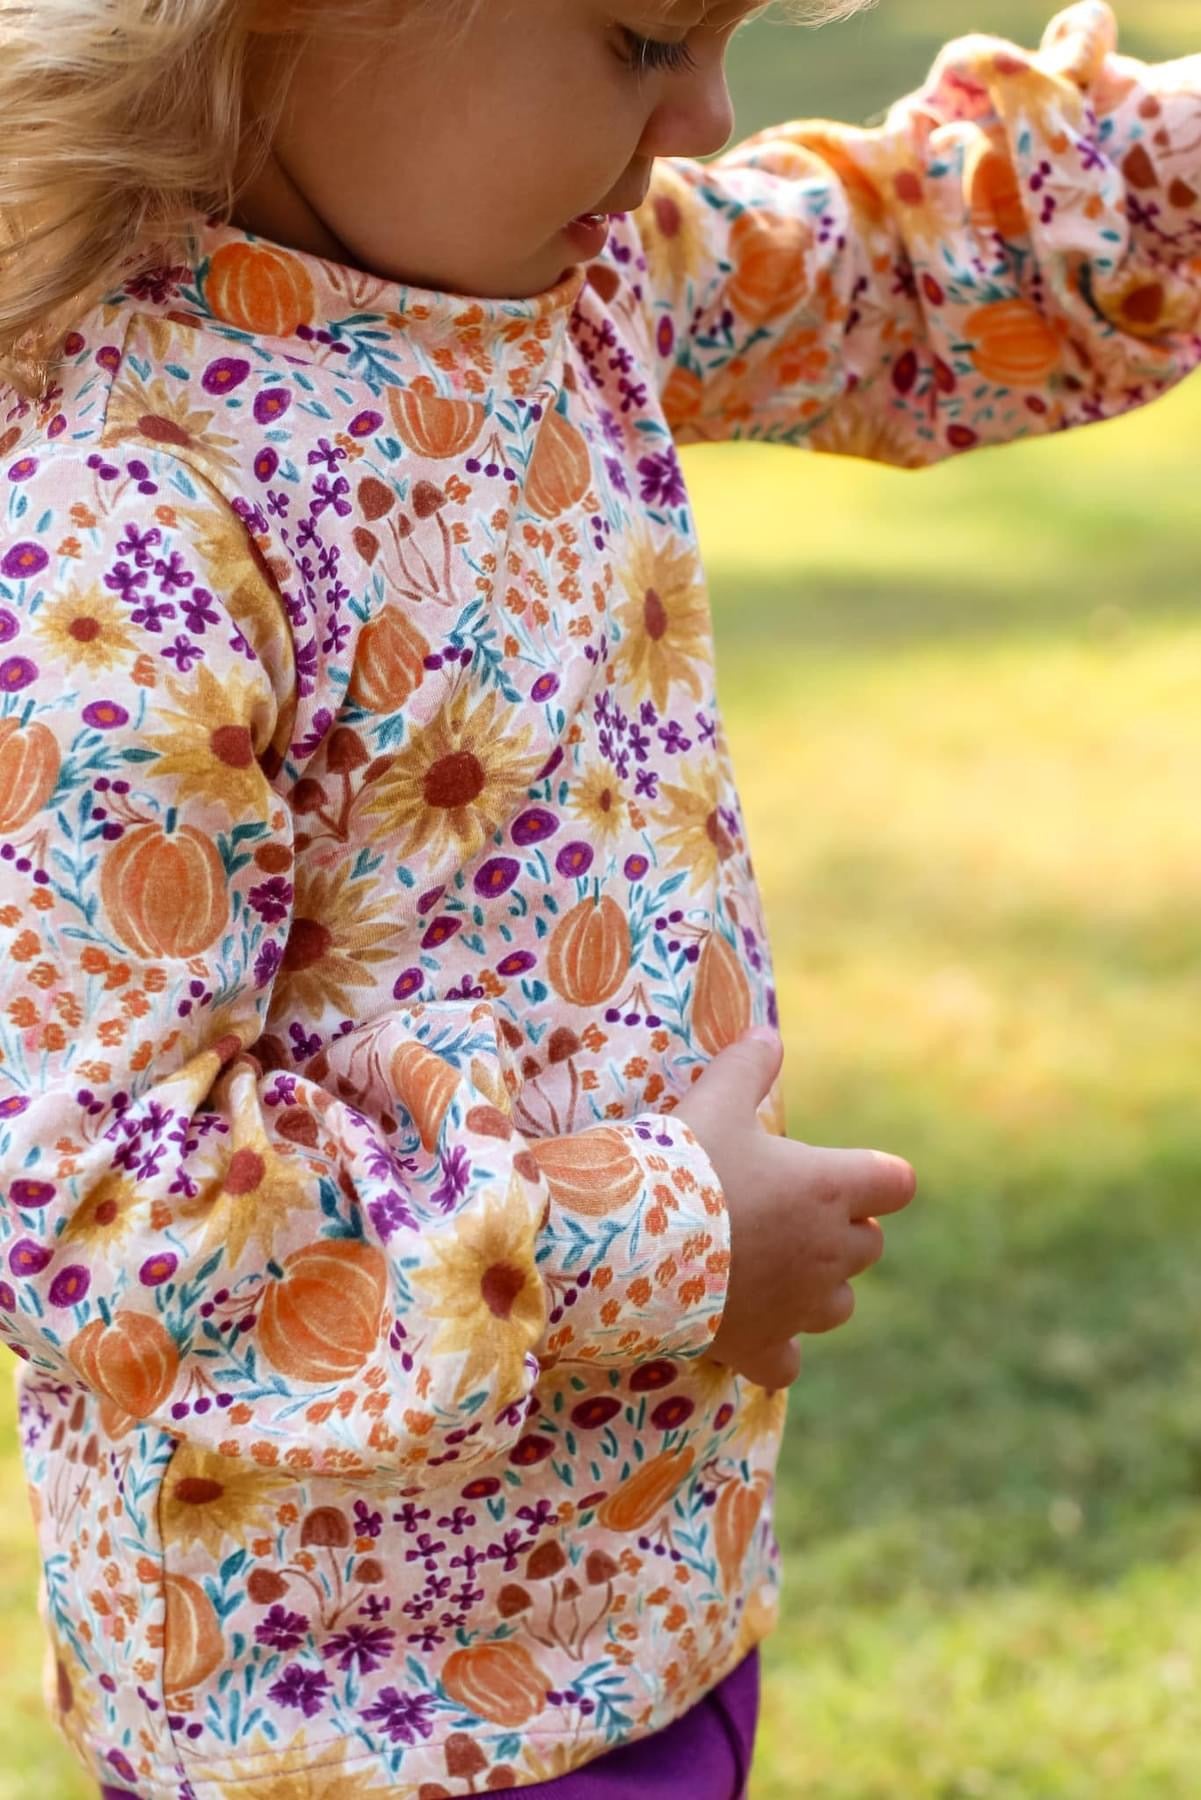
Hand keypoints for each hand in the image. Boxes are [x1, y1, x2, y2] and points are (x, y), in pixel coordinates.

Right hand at [675, 1028, 915, 1389]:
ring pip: (839, 1304)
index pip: (895, 1183)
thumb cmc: (683, 1165)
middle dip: (841, 1230)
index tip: (837, 1172)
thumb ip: (746, 1066)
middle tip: (787, 1212)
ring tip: (772, 1269)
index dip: (873, 1177)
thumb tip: (767, 1034)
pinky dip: (778, 1350)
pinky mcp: (764, 1347)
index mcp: (831, 1188)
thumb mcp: (713, 1099)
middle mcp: (830, 1250)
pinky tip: (752, 1331)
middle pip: (869, 1244)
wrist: (635, 1244)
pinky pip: (790, 1363)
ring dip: (818, 1287)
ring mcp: (800, 1307)